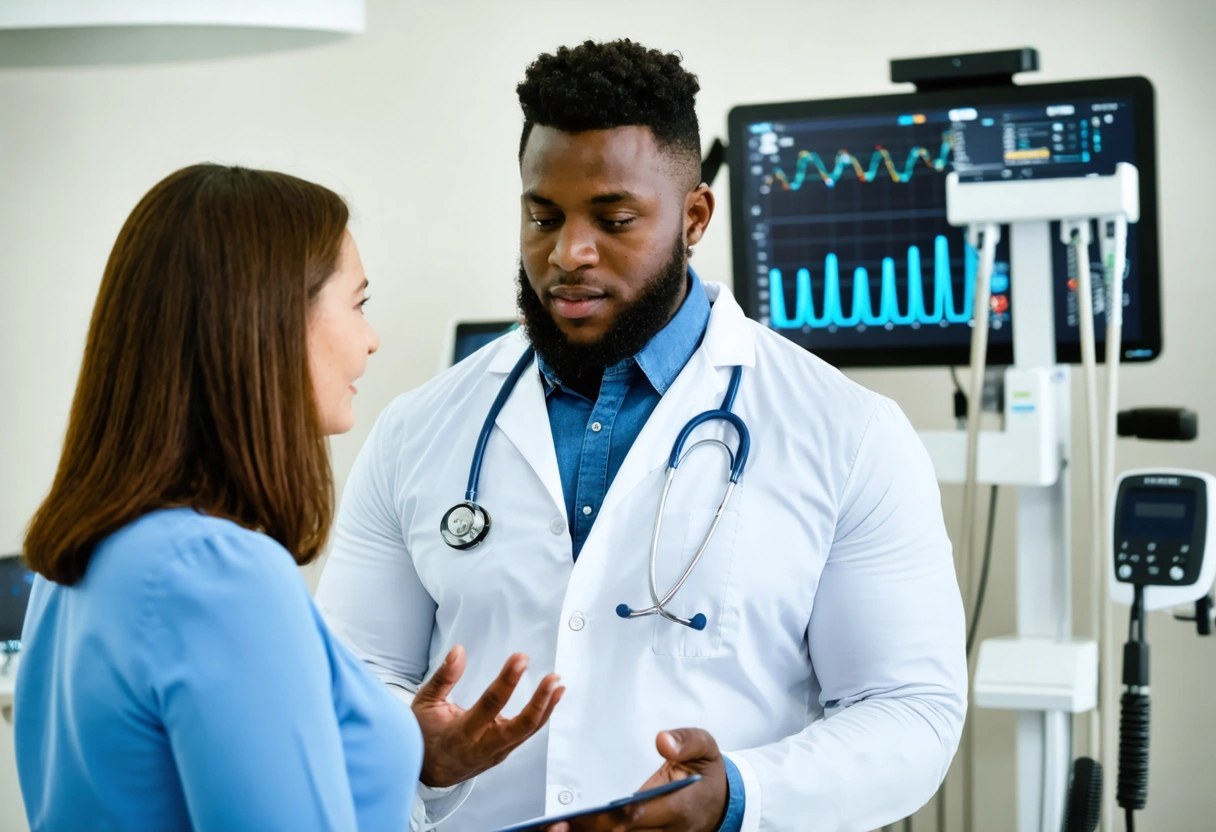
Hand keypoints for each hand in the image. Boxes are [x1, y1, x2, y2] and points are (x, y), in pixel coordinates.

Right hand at [411, 645, 564, 787]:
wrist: (425, 771)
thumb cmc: (424, 734)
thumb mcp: (425, 703)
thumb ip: (444, 677)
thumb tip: (458, 650)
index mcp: (461, 733)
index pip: (490, 704)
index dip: (508, 681)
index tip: (521, 659)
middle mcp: (482, 746)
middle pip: (520, 726)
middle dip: (539, 701)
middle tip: (552, 678)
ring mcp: (496, 753)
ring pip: (528, 732)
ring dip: (546, 707)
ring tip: (558, 684)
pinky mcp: (503, 754)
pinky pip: (526, 734)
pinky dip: (542, 716)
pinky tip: (552, 698)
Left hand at [547, 728, 727, 831]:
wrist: (726, 801)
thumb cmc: (708, 773)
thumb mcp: (706, 747)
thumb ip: (686, 741)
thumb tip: (662, 740)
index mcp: (678, 806)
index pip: (636, 815)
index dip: (606, 818)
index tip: (576, 816)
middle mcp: (667, 830)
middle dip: (587, 831)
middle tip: (553, 826)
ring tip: (554, 830)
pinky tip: (575, 829)